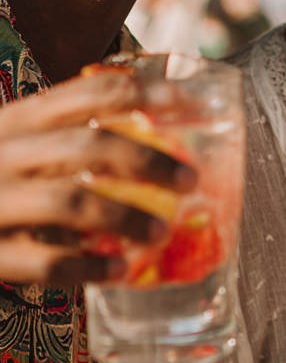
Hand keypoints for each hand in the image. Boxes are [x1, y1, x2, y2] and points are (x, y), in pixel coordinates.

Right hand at [0, 72, 197, 285]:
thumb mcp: (18, 143)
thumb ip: (69, 137)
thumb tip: (161, 139)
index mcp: (20, 119)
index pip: (89, 91)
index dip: (142, 92)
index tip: (186, 100)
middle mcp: (5, 152)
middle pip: (86, 145)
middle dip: (146, 161)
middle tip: (190, 180)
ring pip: (68, 202)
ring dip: (124, 216)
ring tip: (162, 231)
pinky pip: (41, 261)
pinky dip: (86, 266)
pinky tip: (118, 270)